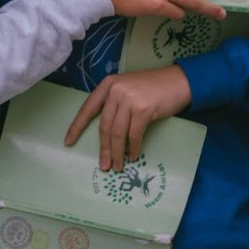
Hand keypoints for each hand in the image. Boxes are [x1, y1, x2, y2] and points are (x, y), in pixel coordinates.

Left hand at [64, 67, 191, 170]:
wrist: (179, 82)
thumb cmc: (153, 88)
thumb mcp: (127, 89)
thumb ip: (114, 104)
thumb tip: (105, 133)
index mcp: (108, 85)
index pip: (88, 108)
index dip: (77, 127)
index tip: (69, 142)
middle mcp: (115, 90)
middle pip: (104, 126)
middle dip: (103, 148)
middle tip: (104, 165)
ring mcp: (129, 99)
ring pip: (117, 133)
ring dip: (117, 153)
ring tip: (117, 166)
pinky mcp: (143, 109)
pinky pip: (134, 135)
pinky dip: (133, 148)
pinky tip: (133, 155)